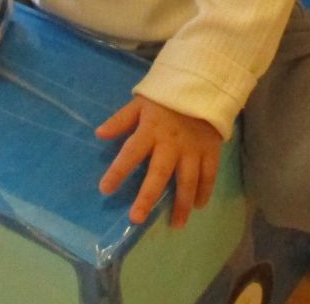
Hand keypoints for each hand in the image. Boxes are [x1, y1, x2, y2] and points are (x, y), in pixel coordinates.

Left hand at [96, 96, 221, 227]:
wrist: (203, 84)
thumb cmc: (166, 97)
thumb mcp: (140, 102)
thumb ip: (121, 120)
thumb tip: (98, 134)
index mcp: (151, 130)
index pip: (131, 153)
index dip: (118, 171)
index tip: (105, 189)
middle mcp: (171, 143)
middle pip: (159, 173)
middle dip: (147, 197)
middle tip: (137, 218)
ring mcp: (193, 148)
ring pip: (188, 180)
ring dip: (182, 203)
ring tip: (176, 224)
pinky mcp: (210, 149)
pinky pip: (209, 174)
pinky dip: (205, 191)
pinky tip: (199, 206)